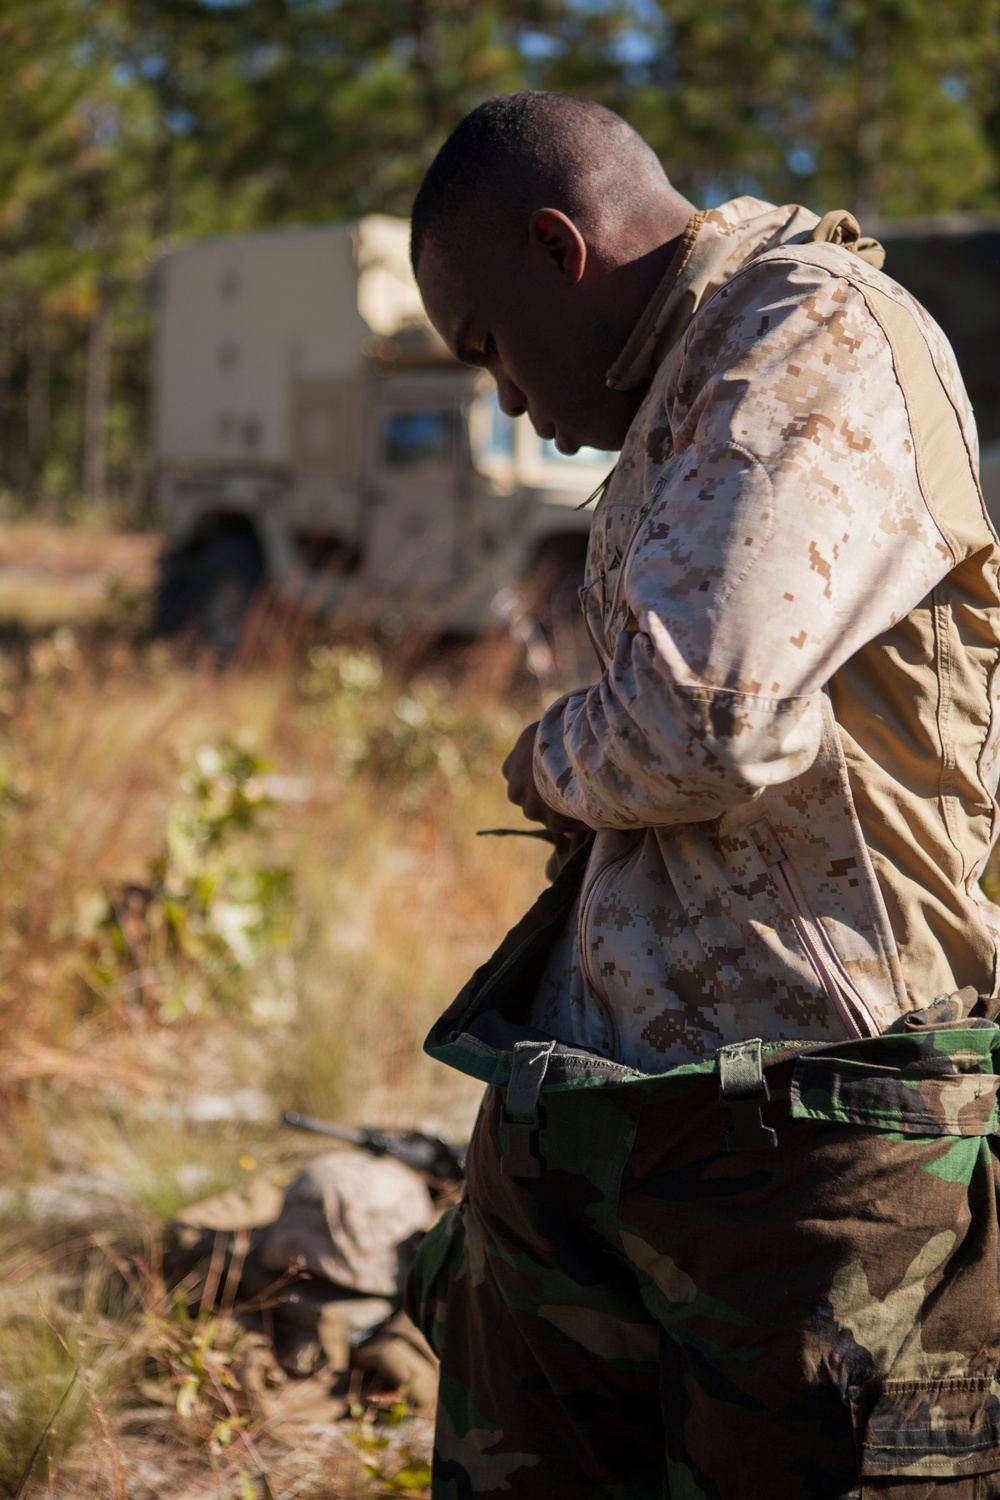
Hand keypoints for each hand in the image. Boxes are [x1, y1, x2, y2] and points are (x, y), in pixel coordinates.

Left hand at [502, 721, 588, 838]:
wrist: (569, 754)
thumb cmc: (556, 733)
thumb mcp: (540, 731)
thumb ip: (538, 742)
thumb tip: (547, 737)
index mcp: (510, 767)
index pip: (516, 775)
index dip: (534, 775)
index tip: (549, 772)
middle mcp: (516, 790)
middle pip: (527, 797)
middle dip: (542, 795)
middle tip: (565, 787)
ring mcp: (532, 809)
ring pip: (543, 813)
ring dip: (557, 809)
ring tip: (580, 800)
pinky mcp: (552, 823)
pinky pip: (562, 826)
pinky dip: (573, 824)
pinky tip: (587, 815)